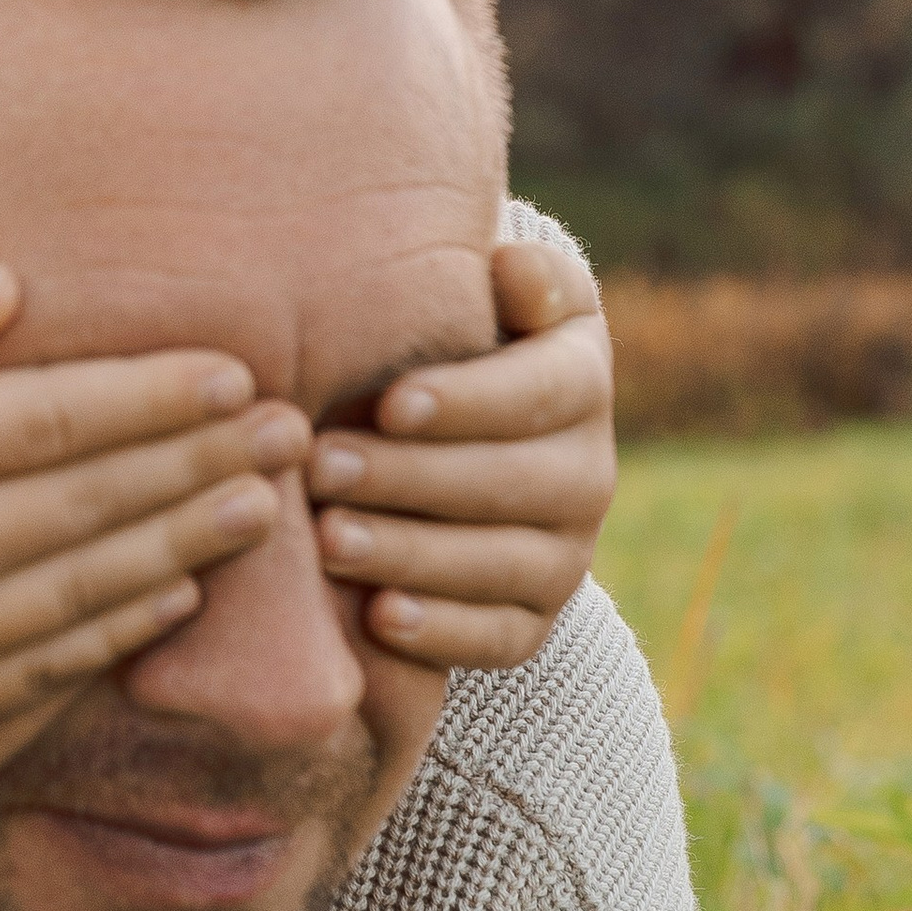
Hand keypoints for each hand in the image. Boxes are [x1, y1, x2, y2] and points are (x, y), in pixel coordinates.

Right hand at [0, 265, 310, 743]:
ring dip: (190, 547)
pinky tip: (180, 586)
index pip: (56, 423)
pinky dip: (124, 626)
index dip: (157, 399)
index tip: (237, 375)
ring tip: (267, 506)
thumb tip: (12, 290)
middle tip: (297, 435)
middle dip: (205, 468)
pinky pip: (49, 666)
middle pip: (95, 508)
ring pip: (89, 594)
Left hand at [306, 239, 614, 672]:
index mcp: (579, 380)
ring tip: (326, 540)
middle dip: (410, 479)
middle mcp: (589, 473)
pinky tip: (377, 617)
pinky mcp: (530, 620)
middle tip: (321, 468)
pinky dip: (441, 633)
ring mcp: (565, 556)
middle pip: (510, 483)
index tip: (389, 403)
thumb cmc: (444, 342)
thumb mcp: (485, 296)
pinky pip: (497, 638)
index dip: (467, 401)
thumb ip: (512, 278)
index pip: (538, 392)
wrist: (448, 435)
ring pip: (497, 564)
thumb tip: (510, 271)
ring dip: (409, 555)